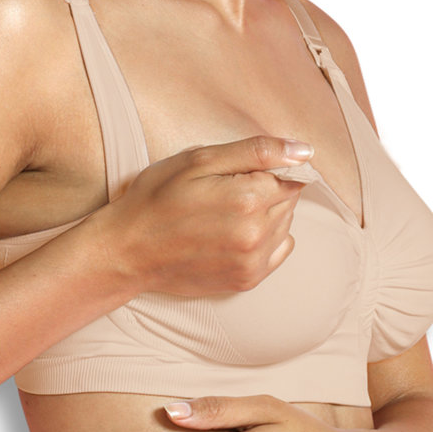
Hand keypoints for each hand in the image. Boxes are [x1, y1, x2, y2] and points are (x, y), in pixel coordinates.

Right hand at [99, 136, 313, 295]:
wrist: (128, 249)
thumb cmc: (157, 197)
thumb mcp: (199, 159)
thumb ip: (256, 151)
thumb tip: (304, 151)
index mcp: (248, 198)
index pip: (290, 174)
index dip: (265, 169)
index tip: (236, 172)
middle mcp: (257, 233)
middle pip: (289, 200)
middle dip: (266, 189)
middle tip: (223, 190)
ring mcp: (253, 261)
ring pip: (285, 224)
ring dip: (266, 214)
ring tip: (224, 212)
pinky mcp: (247, 280)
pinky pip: (279, 250)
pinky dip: (265, 238)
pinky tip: (233, 233)